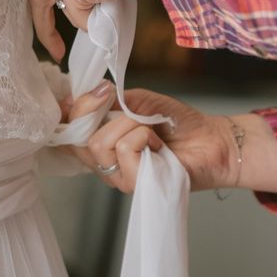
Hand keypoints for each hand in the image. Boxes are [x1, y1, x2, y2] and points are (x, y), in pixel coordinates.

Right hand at [76, 89, 233, 193]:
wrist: (209, 139)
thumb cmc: (175, 122)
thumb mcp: (137, 101)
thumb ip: (109, 101)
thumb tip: (90, 93)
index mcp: (100, 141)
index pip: (68, 130)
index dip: (73, 109)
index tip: (97, 92)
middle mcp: (103, 163)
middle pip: (77, 137)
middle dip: (100, 111)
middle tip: (132, 110)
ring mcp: (117, 176)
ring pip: (99, 144)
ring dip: (130, 126)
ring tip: (150, 133)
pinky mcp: (133, 184)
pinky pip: (124, 149)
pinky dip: (144, 137)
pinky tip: (158, 147)